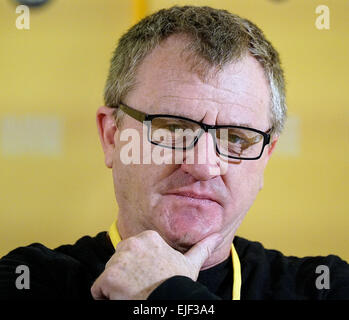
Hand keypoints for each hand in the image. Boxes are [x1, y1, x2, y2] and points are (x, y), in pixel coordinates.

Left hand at [90, 230, 222, 299]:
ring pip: (108, 275)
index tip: (148, 278)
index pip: (131, 252)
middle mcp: (131, 243)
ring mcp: (119, 260)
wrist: (171, 301)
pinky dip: (105, 298)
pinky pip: (97, 290)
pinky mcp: (108, 277)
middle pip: (118, 262)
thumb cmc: (178, 284)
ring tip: (134, 294)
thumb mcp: (190, 264)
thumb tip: (217, 236)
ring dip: (116, 287)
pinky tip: (123, 300)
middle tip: (142, 288)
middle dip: (126, 276)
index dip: (138, 269)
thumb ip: (201, 248)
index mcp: (148, 237)